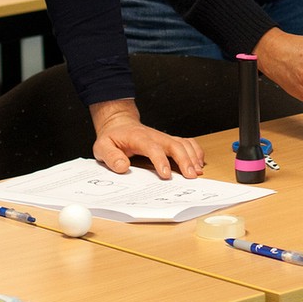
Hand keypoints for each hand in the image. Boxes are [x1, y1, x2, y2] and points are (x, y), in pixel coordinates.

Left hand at [89, 99, 204, 178]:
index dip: (160, 160)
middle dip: (184, 160)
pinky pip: (187, 143)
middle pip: (174, 144)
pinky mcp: (169, 140)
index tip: (166, 175)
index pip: (152, 147)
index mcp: (138, 137)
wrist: (120, 124)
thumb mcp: (103, 147)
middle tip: (190, 176)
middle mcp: (155, 136)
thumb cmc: (113, 138)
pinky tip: (199, 164)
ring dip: (192, 157)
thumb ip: (111, 157)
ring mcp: (164, 137)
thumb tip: (122, 167)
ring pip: (183, 143)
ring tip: (197, 173)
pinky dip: (196, 152)